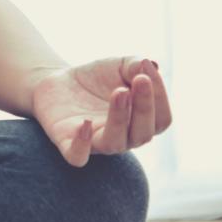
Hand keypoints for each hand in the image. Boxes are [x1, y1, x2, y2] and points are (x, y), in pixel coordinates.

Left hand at [28, 56, 170, 167]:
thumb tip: (151, 65)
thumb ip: (138, 65)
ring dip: (119, 118)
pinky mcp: (68, 144)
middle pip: (143, 134)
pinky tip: (85, 122)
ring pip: (114, 143)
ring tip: (120, 92)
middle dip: (145, 107)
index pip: (161, 120)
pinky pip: (77, 157)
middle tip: (139, 80)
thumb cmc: (98, 77)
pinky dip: (81, 145)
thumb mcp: (121, 65)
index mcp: (141, 122)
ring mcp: (96, 142)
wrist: (60, 80)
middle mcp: (123, 137)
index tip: (148, 70)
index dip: (160, 97)